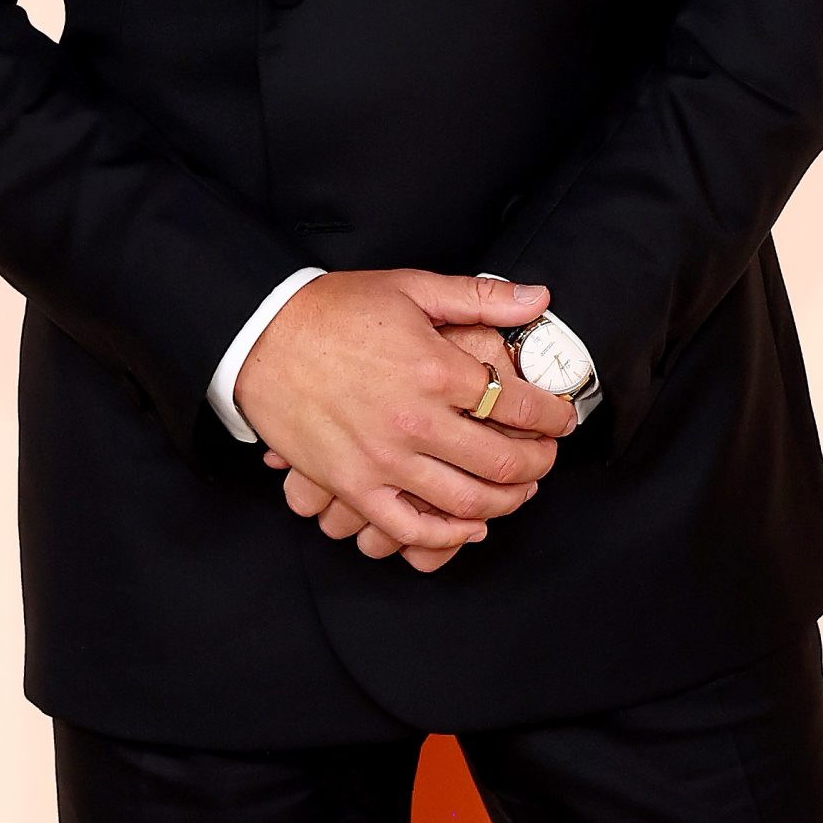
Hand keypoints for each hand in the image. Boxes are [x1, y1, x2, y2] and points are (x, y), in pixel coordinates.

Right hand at [264, 324, 573, 571]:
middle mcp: (415, 421)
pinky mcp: (354, 485)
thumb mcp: (411, 288)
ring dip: (506, 502)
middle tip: (546, 457)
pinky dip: (449, 535)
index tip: (560, 418)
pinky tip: (470, 525)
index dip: (551, 416)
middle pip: (502, 461)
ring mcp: (384, 460)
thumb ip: (479, 296)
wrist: (262, 335)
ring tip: (518, 490)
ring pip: (467, 502)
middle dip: (538, 463)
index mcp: (434, 369)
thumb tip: (538, 298)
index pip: (516, 404)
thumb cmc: (335, 309)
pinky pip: (410, 527)